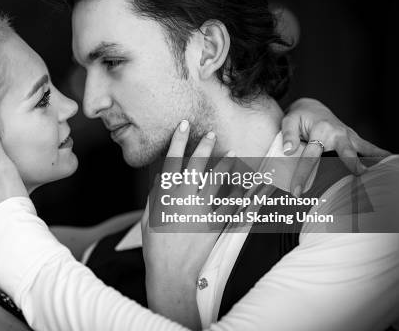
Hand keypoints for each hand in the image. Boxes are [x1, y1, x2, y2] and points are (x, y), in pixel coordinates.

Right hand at [141, 121, 237, 328]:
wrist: (171, 272)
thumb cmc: (156, 246)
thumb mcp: (149, 218)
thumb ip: (156, 195)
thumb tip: (161, 176)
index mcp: (166, 196)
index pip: (172, 161)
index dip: (178, 141)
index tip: (184, 125)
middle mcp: (185, 199)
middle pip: (197, 166)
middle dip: (204, 147)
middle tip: (211, 134)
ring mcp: (202, 210)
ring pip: (218, 182)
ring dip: (226, 165)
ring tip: (235, 152)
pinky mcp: (216, 224)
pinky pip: (233, 205)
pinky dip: (244, 193)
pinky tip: (250, 182)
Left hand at [282, 98, 389, 194]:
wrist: (312, 108)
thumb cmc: (300, 117)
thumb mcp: (289, 120)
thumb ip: (288, 135)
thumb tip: (288, 150)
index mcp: (320, 130)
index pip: (310, 156)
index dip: (303, 174)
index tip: (296, 191)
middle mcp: (338, 133)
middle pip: (346, 151)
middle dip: (352, 162)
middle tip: (359, 173)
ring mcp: (348, 136)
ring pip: (363, 149)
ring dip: (373, 159)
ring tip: (382, 172)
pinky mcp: (353, 139)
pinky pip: (368, 147)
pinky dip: (379, 154)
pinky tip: (390, 162)